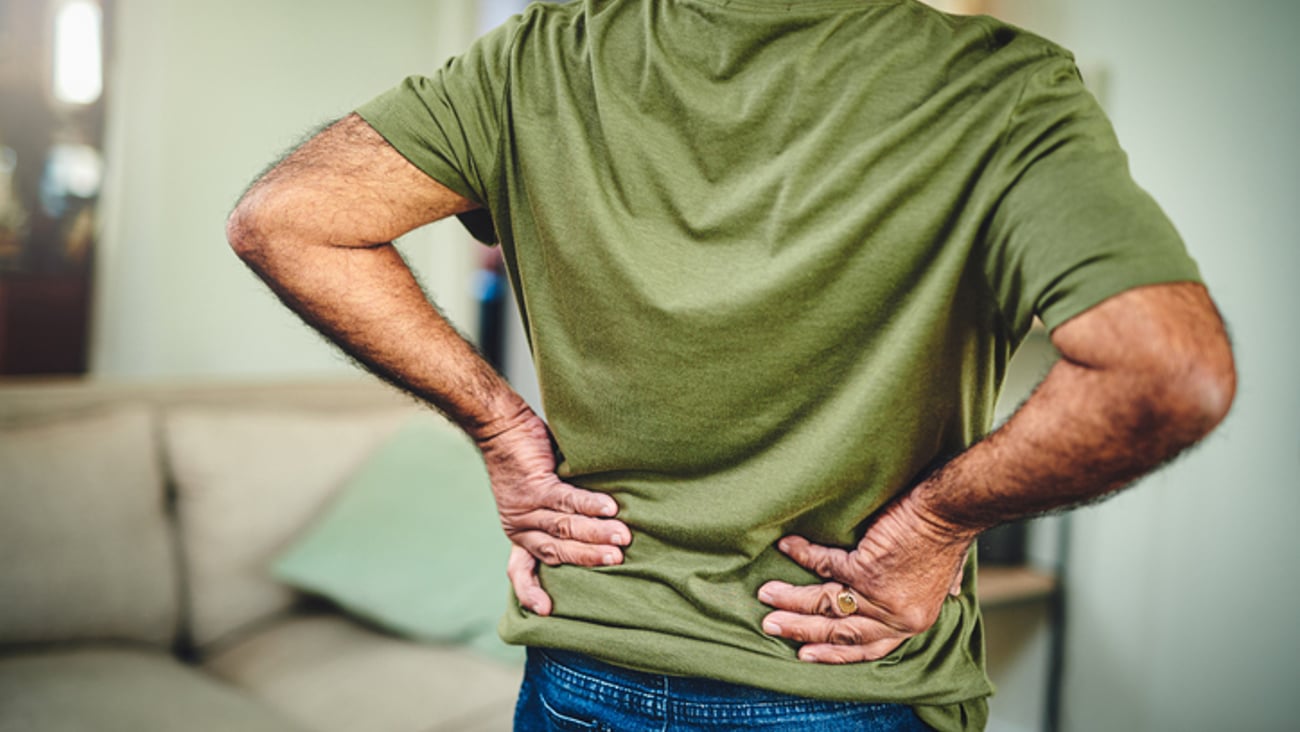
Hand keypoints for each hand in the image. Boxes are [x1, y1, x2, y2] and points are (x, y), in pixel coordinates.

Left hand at [475, 409, 629, 615]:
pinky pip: (567, 500)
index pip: (521, 569)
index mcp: (518, 532)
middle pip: (556, 551)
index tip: (546, 611)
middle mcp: (519, 524)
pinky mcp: (536, 484)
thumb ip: (558, 515)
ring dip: (597, 533)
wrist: (500, 425)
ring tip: (624, 537)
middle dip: (589, 557)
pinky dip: (590, 506)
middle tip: (617, 560)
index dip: (531, 591)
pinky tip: (611, 508)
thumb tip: (599, 528)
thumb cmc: (525, 458)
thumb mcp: (536, 495)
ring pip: (565, 527)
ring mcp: (526, 506)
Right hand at [758, 493, 973, 662]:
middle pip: (839, 631)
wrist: (949, 510)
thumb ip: (936, 590)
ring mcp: (879, 595)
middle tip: (771, 627)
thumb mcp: (946, 576)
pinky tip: (786, 547)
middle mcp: (894, 616)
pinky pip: (825, 566)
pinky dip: (802, 554)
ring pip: (826, 603)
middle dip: (800, 630)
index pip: (867, 648)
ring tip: (766, 594)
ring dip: (792, 599)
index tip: (805, 654)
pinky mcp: (866, 569)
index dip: (833, 653)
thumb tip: (950, 592)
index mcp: (910, 623)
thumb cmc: (947, 536)